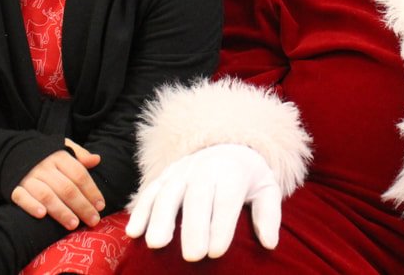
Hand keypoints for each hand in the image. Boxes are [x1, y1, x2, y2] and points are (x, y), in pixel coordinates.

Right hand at [11, 138, 104, 229]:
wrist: (11, 153)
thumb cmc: (44, 156)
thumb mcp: (63, 148)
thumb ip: (80, 155)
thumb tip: (97, 160)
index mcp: (58, 156)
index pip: (79, 174)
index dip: (91, 190)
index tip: (100, 205)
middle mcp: (44, 167)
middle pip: (66, 188)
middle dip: (82, 205)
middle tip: (93, 220)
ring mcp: (28, 177)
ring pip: (47, 195)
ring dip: (61, 211)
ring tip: (74, 224)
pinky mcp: (14, 187)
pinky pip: (22, 197)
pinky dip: (31, 206)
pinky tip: (42, 215)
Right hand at [126, 143, 280, 261]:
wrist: (228, 146)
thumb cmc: (248, 178)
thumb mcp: (267, 190)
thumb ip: (268, 215)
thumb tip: (270, 243)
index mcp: (233, 173)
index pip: (227, 199)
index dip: (221, 225)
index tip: (216, 252)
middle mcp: (205, 169)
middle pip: (197, 197)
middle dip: (194, 227)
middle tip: (192, 257)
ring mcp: (182, 171)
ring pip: (168, 192)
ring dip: (160, 218)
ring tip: (156, 245)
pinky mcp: (165, 175)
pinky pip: (150, 191)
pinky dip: (140, 211)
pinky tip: (134, 232)